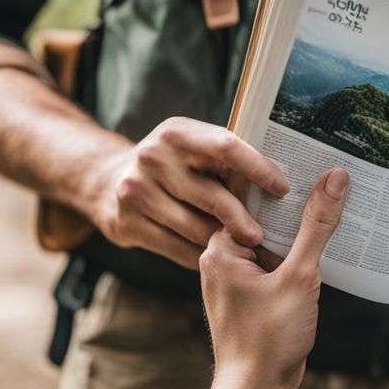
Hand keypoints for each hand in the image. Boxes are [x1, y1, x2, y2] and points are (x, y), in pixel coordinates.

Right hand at [88, 117, 289, 269]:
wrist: (106, 182)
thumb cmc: (170, 166)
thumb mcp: (190, 148)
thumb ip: (224, 159)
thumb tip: (278, 182)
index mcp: (177, 132)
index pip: (226, 146)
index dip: (258, 168)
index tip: (281, 188)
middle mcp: (153, 157)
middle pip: (213, 195)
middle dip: (241, 219)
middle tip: (260, 236)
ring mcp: (137, 190)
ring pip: (195, 227)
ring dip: (222, 241)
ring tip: (241, 248)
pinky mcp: (127, 223)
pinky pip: (176, 248)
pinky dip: (199, 255)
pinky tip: (212, 256)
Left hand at [200, 167, 348, 388]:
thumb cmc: (268, 338)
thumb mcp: (300, 276)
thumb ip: (317, 226)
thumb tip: (334, 179)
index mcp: (221, 248)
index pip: (244, 195)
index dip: (274, 174)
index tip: (304, 152)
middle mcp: (222, 259)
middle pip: (259, 215)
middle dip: (292, 199)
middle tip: (326, 171)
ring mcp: (237, 278)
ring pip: (270, 239)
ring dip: (298, 228)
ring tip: (332, 200)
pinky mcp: (252, 295)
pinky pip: (275, 262)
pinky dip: (296, 254)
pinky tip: (325, 244)